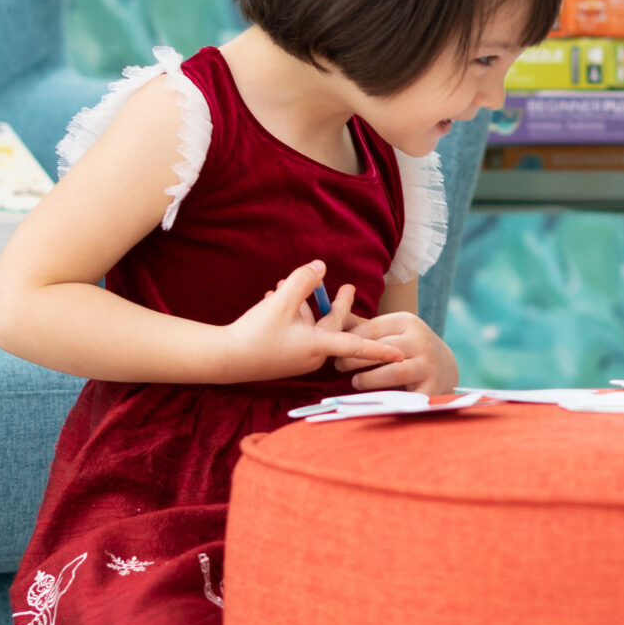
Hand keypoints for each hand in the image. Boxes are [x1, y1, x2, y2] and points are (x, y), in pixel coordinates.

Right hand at [221, 262, 403, 382]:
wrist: (223, 358)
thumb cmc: (254, 334)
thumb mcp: (280, 301)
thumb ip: (303, 281)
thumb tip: (321, 266)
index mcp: (318, 346)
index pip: (356, 345)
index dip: (379, 348)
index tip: (401, 354)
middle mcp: (312, 355)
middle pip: (333, 326)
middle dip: (337, 305)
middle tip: (349, 287)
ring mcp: (297, 357)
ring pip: (310, 325)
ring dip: (302, 304)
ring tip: (282, 283)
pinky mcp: (284, 355)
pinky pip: (295, 330)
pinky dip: (289, 314)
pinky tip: (270, 295)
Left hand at [336, 309, 458, 394]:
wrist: (445, 367)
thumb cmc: (407, 347)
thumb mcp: (392, 331)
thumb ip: (364, 327)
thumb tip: (330, 315)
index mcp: (408, 321)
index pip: (371, 329)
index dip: (349, 339)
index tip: (335, 348)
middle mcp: (421, 340)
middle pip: (381, 349)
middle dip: (354, 358)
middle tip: (338, 365)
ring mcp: (429, 364)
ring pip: (394, 371)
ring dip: (369, 378)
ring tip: (355, 382)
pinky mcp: (432, 387)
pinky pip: (405, 395)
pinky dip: (387, 398)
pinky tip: (374, 399)